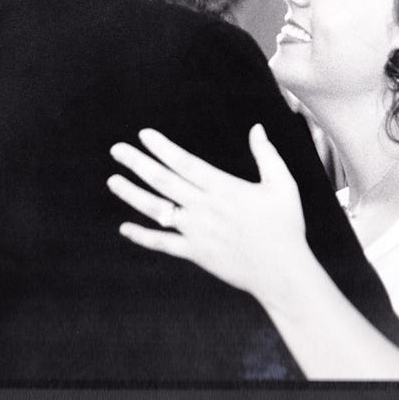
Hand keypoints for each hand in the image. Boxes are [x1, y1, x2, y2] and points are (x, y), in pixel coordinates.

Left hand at [106, 124, 311, 300]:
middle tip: (117, 150)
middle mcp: (204, 208)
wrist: (281, 272)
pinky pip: (162, 244)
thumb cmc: (285, 225)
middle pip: (163, 181)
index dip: (162, 148)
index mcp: (224, 188)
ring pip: (156, 210)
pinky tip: (124, 228)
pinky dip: (142, 236)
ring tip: (112, 181)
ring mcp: (196, 232)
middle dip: (137, 163)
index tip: (144, 135)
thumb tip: (257, 128)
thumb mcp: (282, 184)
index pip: (185, 162)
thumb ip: (266, 154)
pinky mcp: (195, 252)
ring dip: (132, 194)